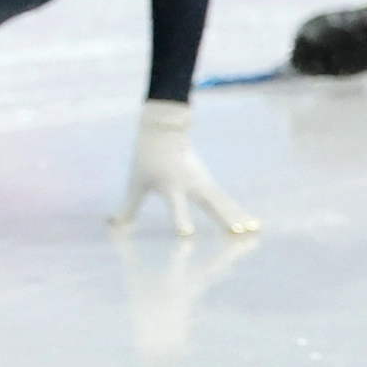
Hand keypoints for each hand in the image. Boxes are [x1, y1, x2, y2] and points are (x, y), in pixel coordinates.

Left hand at [111, 100, 259, 237]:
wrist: (165, 130)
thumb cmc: (146, 158)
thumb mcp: (136, 182)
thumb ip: (128, 208)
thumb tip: (112, 225)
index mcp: (171, 186)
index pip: (176, 206)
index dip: (180, 220)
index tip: (186, 235)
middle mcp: (191, 184)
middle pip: (210, 205)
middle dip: (223, 220)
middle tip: (237, 235)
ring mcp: (204, 182)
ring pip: (224, 203)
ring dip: (238, 218)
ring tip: (254, 232)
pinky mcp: (210, 183)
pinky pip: (226, 201)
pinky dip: (239, 213)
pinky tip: (253, 226)